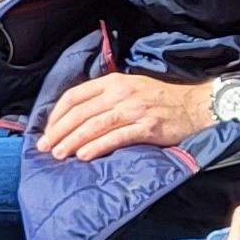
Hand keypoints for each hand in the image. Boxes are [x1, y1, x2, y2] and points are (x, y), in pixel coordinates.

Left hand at [35, 73, 217, 160]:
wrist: (194, 106)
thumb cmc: (159, 99)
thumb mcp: (129, 88)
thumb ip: (104, 98)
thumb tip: (76, 117)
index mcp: (112, 82)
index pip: (74, 96)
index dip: (56, 114)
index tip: (47, 130)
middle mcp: (120, 94)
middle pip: (80, 113)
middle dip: (59, 131)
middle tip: (46, 147)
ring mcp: (133, 110)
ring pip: (94, 126)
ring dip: (72, 141)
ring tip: (59, 154)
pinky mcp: (146, 127)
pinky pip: (116, 137)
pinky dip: (97, 147)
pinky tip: (84, 156)